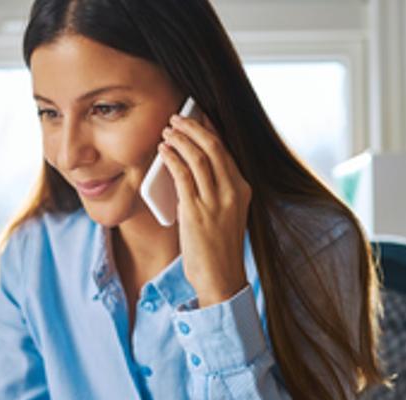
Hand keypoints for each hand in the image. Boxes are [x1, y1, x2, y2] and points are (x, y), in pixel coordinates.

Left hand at [157, 114, 251, 306]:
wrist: (220, 278)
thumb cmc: (218, 248)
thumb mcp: (225, 214)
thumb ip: (214, 191)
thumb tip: (190, 167)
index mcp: (242, 189)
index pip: (225, 150)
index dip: (209, 129)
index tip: (197, 115)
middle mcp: (232, 191)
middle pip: (213, 146)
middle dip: (193, 127)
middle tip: (176, 117)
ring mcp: (215, 201)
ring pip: (198, 156)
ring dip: (180, 138)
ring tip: (167, 131)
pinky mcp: (196, 211)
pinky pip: (183, 175)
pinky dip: (172, 158)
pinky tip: (164, 151)